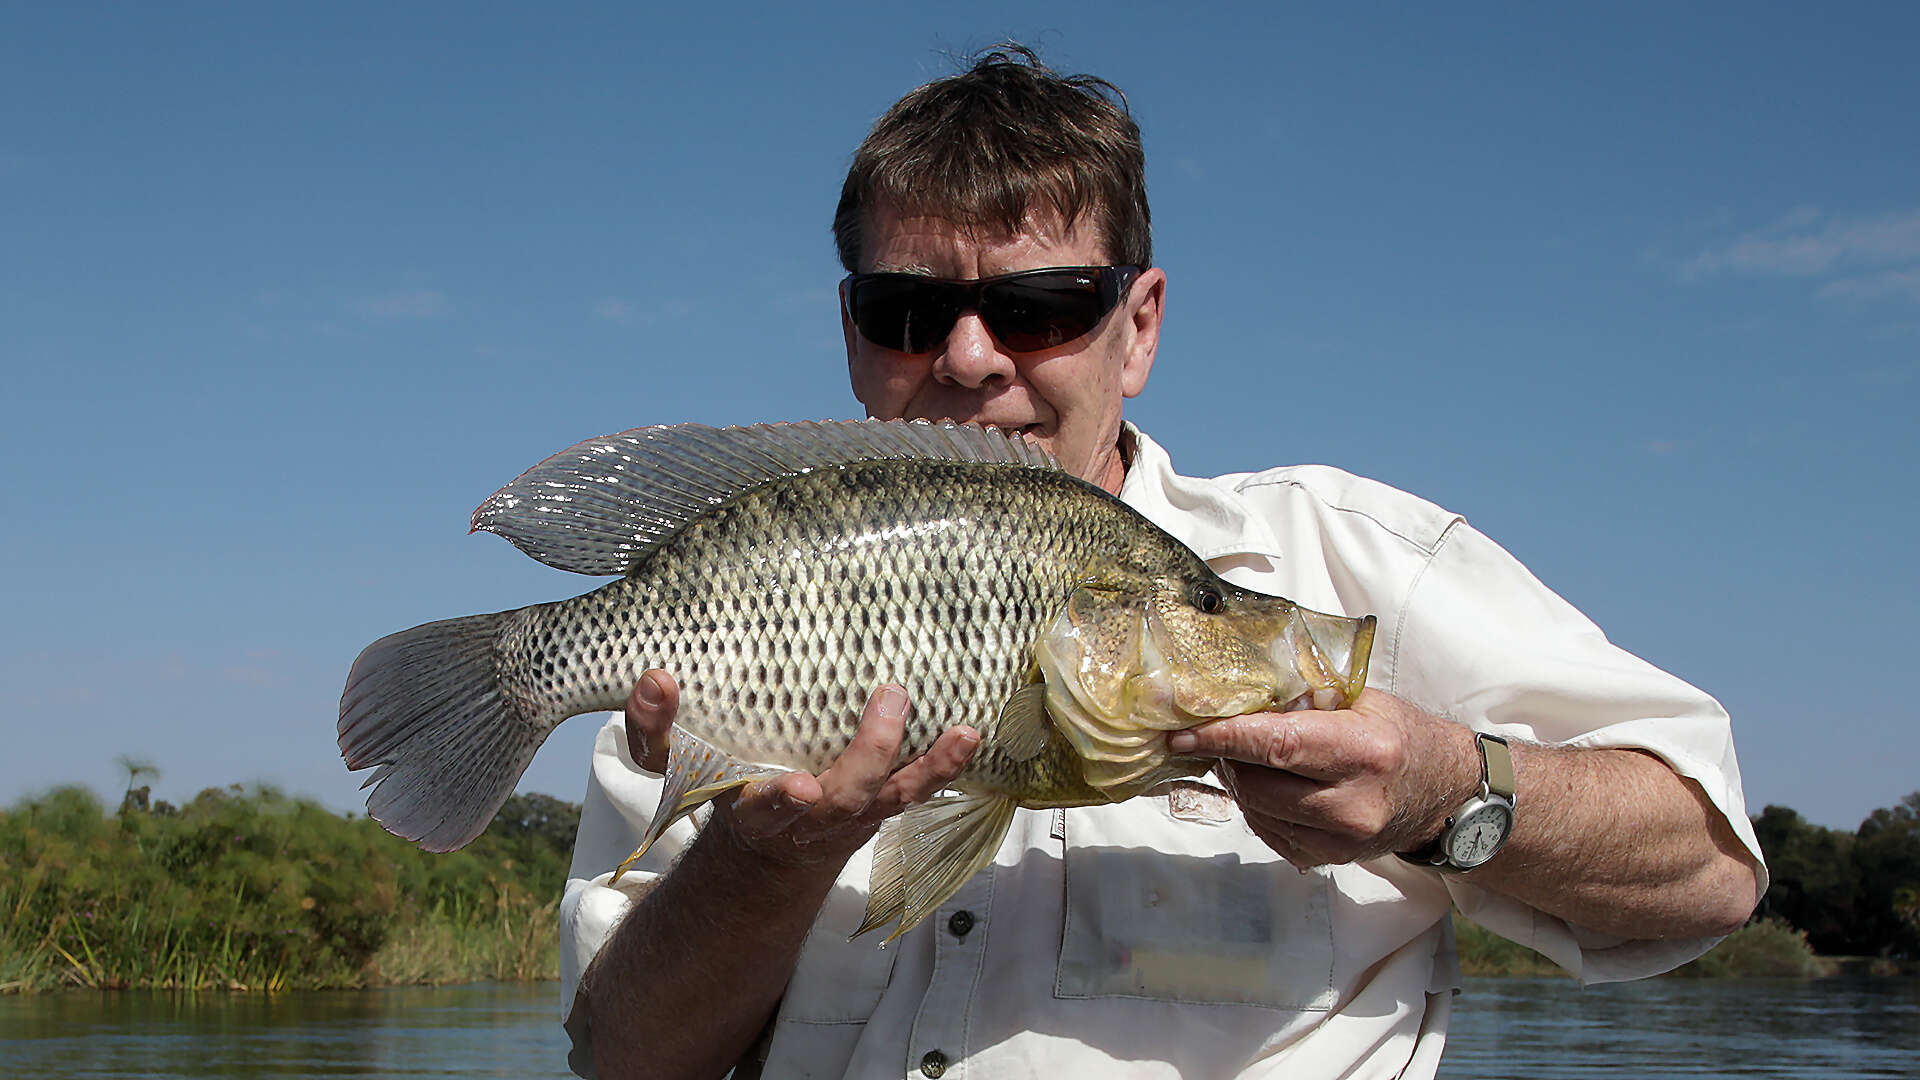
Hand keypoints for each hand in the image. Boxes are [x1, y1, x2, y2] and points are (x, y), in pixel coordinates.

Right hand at [623, 670, 980, 867]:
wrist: (767, 847)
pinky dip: (944, 765)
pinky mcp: (881, 804)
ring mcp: (851, 815)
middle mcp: (808, 819)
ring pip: (893, 798)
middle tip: (888, 700)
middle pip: (843, 800)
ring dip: (928, 766)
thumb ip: (652, 728)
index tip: (798, 786)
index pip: (761, 806)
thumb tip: (654, 678)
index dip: (778, 799)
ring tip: (961, 730)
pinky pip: (917, 790)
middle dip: (870, 756)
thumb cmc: (722, 785)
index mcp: (752, 809)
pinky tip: (969, 733)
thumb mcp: (674, 765)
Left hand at [1165, 689, 1479, 867]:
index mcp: (1364, 750)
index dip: (1223, 737)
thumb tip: (1233, 691)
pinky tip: (1271, 784)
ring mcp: (1341, 839)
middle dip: (1226, 757)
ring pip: (1256, 810)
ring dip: (1239, 782)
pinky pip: (1268, 832)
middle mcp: (1353, 803)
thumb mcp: (1362, 700)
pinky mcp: (1328, 860)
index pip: (1278, 745)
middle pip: (1258, 783)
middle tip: (1216, 734)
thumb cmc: (1398, 734)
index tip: (1180, 731)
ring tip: (1249, 757)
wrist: (1443, 793)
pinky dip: (1257, 806)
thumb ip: (1304, 697)